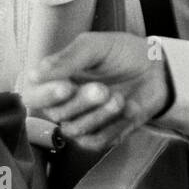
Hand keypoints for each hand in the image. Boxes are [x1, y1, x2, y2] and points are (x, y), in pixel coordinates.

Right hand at [21, 32, 173, 151]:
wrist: (156, 68)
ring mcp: (82, 121)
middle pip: (57, 114)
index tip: (66, 86)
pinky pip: (97, 141)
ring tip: (118, 97)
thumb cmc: (121, 53)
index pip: (32, 96)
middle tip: (103, 88)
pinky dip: (114, 126)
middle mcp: (64, 104)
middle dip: (81, 102)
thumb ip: (68, 58)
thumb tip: (36, 73)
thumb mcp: (96, 46)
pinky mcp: (102, 135)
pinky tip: (128, 108)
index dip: (46, 95)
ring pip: (76, 130)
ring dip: (99, 115)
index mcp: (55, 79)